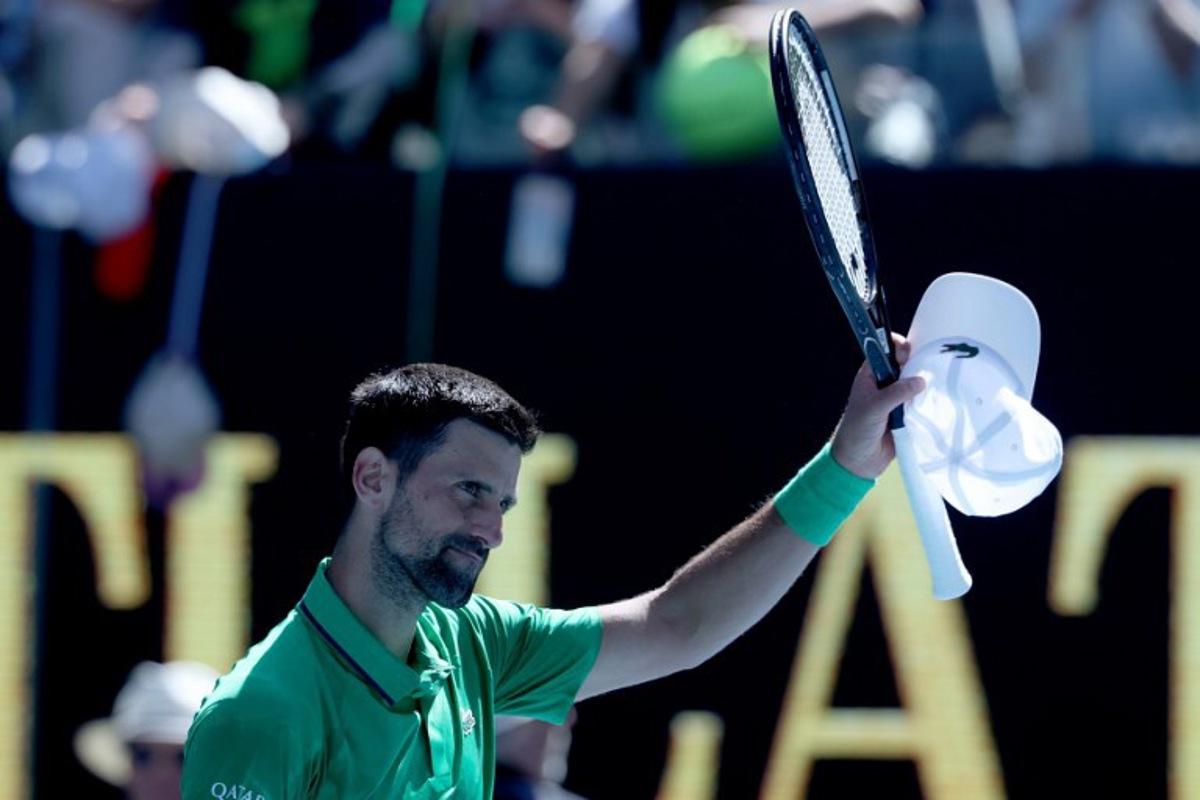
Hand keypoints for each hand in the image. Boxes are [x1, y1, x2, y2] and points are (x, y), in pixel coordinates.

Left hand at [830, 334, 925, 478]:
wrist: (859, 461)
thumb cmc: (858, 430)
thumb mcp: (875, 408)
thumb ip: (896, 393)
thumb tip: (920, 380)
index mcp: (870, 375)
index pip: (884, 350)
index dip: (896, 346)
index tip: (907, 353)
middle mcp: (885, 383)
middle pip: (905, 364)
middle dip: (917, 363)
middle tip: (928, 369)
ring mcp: (897, 398)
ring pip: (916, 382)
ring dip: (925, 383)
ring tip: (938, 382)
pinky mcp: (908, 413)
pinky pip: (922, 401)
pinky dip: (929, 400)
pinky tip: (939, 398)